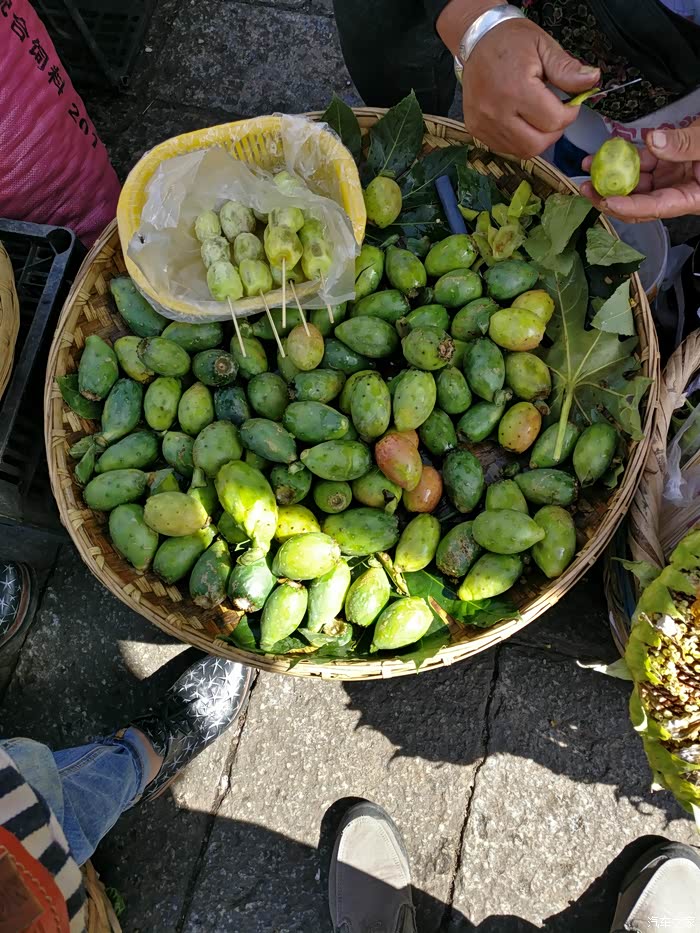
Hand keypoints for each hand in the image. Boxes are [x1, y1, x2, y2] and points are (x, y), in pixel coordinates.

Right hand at [437, 2, 599, 158]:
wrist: (478, 41)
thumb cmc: (511, 41)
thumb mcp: (544, 47)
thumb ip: (567, 69)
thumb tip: (592, 81)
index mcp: (516, 89)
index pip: (553, 121)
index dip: (569, 115)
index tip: (570, 104)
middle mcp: (497, 111)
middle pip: (536, 144)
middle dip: (554, 133)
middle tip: (556, 116)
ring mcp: (484, 123)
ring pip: (521, 151)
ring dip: (537, 139)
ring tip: (539, 118)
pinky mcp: (476, 129)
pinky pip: (505, 148)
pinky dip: (519, 140)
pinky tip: (522, 122)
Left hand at [580, 121, 699, 221]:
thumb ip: (684, 144)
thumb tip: (652, 141)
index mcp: (692, 198)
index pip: (656, 208)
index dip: (629, 207)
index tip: (606, 201)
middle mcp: (679, 192)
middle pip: (639, 201)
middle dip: (609, 196)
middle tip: (585, 188)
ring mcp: (674, 177)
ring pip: (638, 181)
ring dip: (612, 175)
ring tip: (589, 165)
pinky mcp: (671, 162)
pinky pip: (645, 161)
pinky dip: (627, 157)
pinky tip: (607, 151)